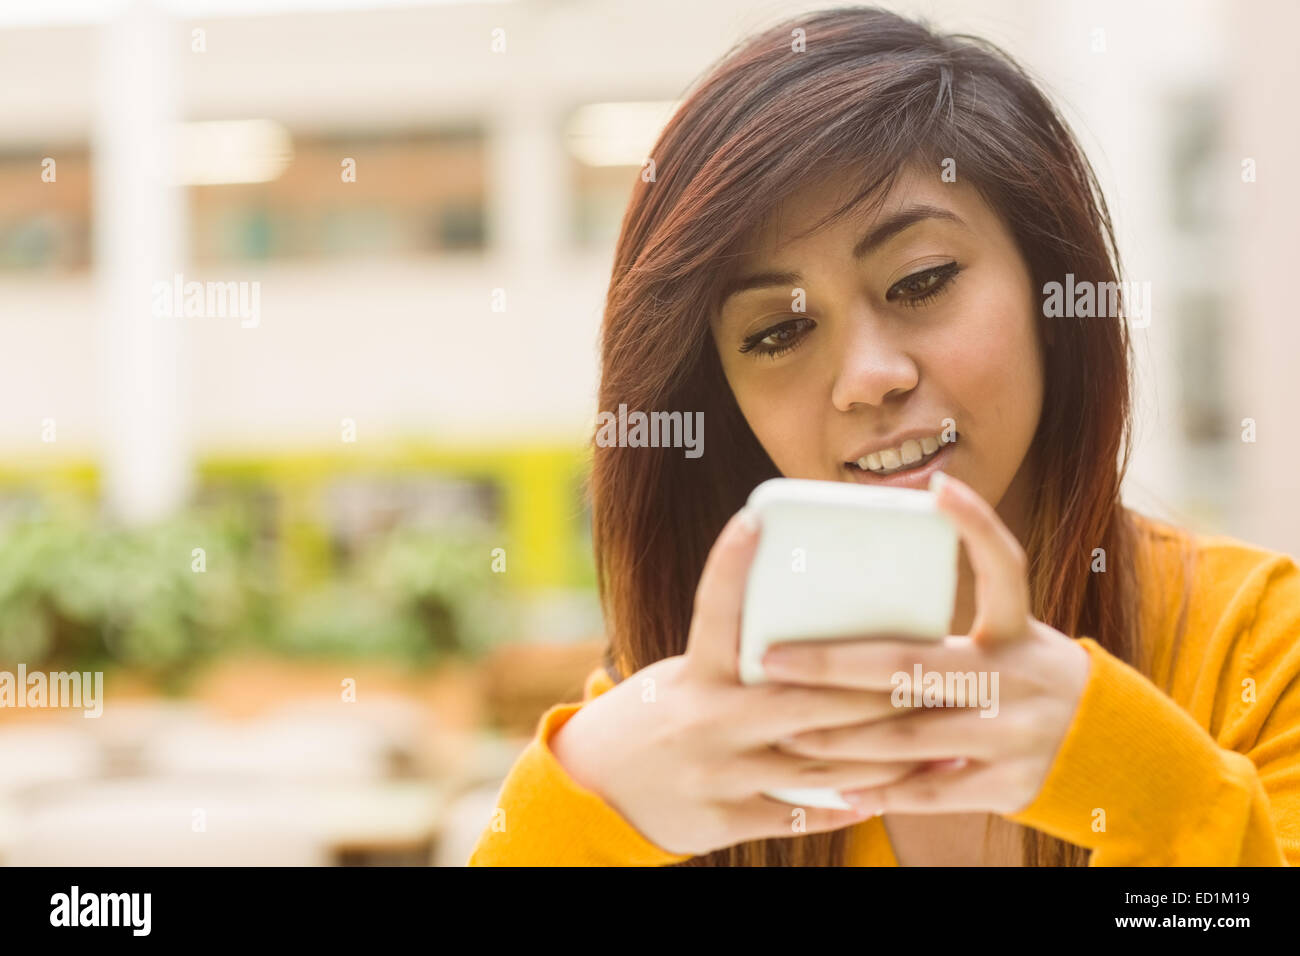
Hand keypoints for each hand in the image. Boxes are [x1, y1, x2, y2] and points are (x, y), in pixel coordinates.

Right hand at [549, 507, 928, 856]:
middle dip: (874, 692)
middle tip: (928, 672)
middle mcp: (707, 721)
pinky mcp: (727, 819)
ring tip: (940, 743)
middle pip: (806, 701)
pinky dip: (850, 802)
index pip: (713, 613)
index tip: (753, 518)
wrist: (600, 790)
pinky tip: (895, 790)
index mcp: (693, 676)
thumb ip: (744, 659)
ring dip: (884, 756)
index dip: (730, 565)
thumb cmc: (664, 715)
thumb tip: (823, 622)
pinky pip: (802, 813)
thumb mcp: (687, 676)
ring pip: (819, 765)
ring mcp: (719, 773)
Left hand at [759, 472, 1091, 816]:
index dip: (976, 524)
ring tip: (785, 729)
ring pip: (908, 736)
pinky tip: (835, 784)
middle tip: (773, 658)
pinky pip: (929, 791)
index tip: (939, 486)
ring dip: (838, 735)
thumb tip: (854, 592)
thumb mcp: (1013, 643)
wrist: (1116, 758)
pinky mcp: (1008, 785)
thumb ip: (953, 630)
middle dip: (832, 665)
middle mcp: (1019, 678)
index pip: (1005, 568)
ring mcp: (1015, 735)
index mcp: (1018, 633)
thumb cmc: (1028, 685)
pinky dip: (879, 788)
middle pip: (911, 666)